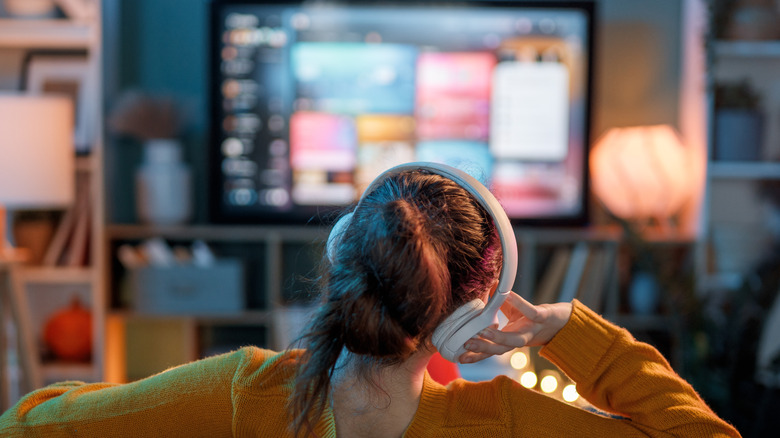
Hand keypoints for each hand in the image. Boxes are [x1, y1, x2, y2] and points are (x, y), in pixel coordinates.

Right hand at [458, 292, 572, 363]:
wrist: (564, 320)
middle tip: (466, 344)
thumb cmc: (535, 317)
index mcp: (510, 339)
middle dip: (483, 349)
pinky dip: (519, 303)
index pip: (490, 350)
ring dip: (499, 338)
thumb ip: (496, 304)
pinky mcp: (543, 317)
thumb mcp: (512, 312)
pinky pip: (530, 311)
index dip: (475, 355)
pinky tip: (507, 295)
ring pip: (515, 340)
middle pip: (500, 350)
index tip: (458, 357)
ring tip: (483, 331)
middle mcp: (520, 339)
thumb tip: (481, 289)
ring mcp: (532, 330)